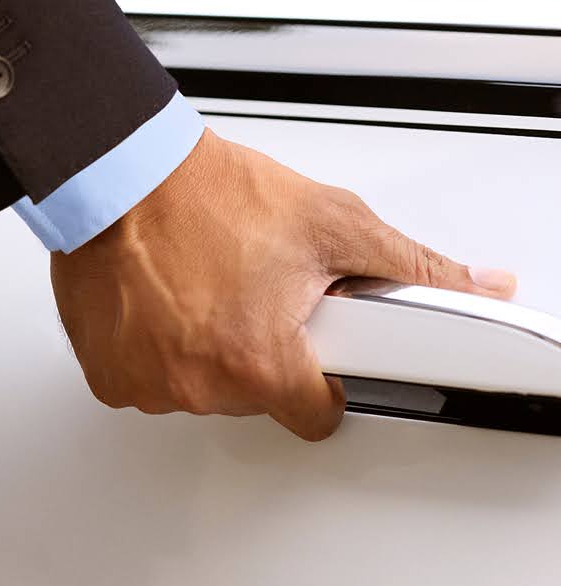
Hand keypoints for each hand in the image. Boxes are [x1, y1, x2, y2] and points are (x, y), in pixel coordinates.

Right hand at [51, 129, 514, 441]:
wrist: (125, 171)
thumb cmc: (211, 193)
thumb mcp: (330, 222)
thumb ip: (412, 268)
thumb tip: (476, 286)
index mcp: (261, 360)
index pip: (318, 413)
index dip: (323, 374)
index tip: (314, 346)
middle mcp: (201, 383)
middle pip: (258, 395)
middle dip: (264, 347)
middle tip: (257, 288)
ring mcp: (149, 382)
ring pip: (203, 386)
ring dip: (210, 346)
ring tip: (211, 281)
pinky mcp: (109, 374)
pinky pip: (149, 378)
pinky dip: (160, 345)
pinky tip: (167, 295)